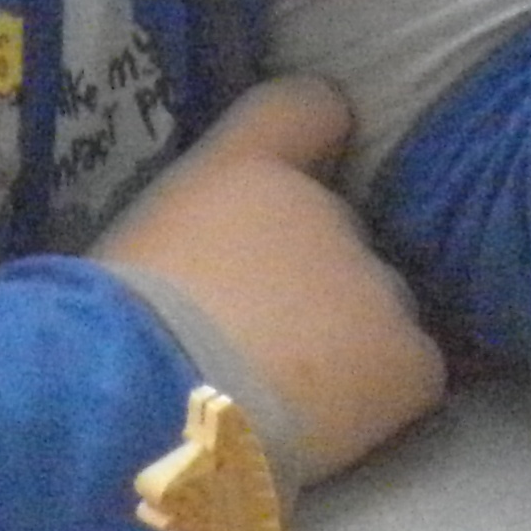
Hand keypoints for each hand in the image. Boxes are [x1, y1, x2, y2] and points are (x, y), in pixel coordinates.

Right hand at [93, 75, 444, 480]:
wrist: (150, 402)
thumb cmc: (118, 328)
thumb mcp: (138, 242)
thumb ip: (190, 219)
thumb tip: (216, 242)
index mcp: (245, 166)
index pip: (310, 109)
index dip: (316, 141)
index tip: (310, 168)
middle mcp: (323, 204)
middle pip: (339, 233)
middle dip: (310, 275)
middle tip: (254, 333)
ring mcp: (373, 279)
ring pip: (377, 304)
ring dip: (344, 336)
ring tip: (282, 389)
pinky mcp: (405, 356)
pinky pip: (412, 369)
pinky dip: (381, 394)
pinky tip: (325, 422)